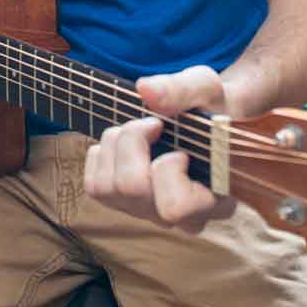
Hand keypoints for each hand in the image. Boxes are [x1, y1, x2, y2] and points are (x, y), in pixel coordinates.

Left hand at [83, 65, 237, 232]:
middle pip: (130, 188)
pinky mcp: (123, 205)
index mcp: (212, 200)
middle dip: (133, 141)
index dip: (168, 169)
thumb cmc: (208, 107)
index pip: (176, 206)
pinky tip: (127, 144)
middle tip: (155, 125)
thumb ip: (184, 90)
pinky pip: (94, 185)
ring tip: (140, 131)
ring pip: (105, 188)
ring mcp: (149, 213)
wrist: (201, 118)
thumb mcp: (206, 89)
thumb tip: (146, 90)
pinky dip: (103, 154)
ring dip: (116, 144)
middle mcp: (179, 217)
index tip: (181, 150)